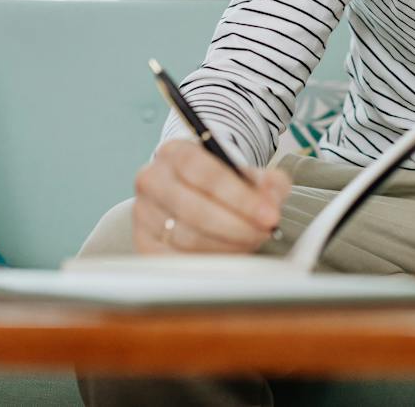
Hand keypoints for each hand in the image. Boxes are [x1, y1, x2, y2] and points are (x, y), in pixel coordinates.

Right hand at [132, 138, 291, 253]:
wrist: (193, 195)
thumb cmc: (221, 185)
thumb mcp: (249, 175)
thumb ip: (269, 183)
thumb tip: (271, 199)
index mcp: (176, 153)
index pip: (205, 173)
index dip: (240, 197)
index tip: (268, 215)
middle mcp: (152, 179)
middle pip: (195, 209)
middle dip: (237, 226)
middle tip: (263, 232)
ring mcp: (143, 213)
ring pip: (187, 238)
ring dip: (227, 245)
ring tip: (250, 241)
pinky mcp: (143, 243)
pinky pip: (177, 260)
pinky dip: (208, 261)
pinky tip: (229, 255)